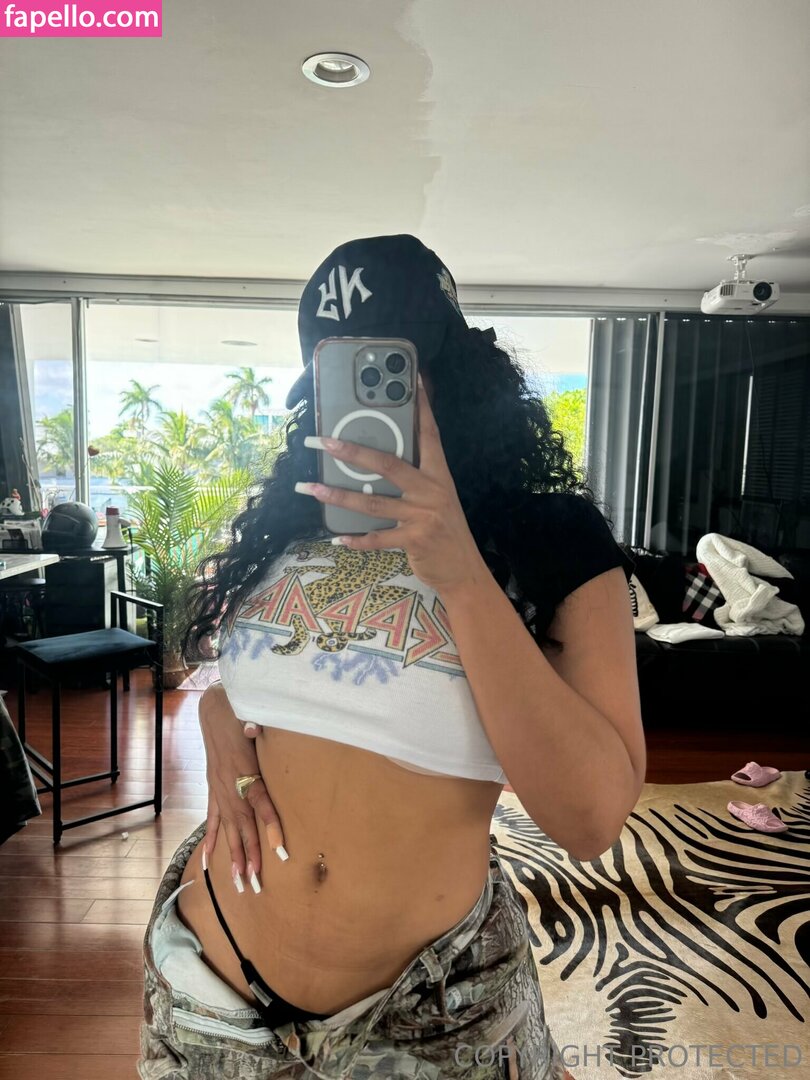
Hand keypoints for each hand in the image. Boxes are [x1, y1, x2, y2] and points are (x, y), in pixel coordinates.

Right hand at [198, 683, 286, 880]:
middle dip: (250, 857)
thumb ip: (255, 726)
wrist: (216, 711)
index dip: (270, 827)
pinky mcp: (214, 790)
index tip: (281, 852)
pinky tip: (209, 862)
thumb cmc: (242, 715)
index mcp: (245, 771)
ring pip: (229, 830)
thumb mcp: (251, 720)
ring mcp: (220, 791)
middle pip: (244, 827)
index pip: (260, 804)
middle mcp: (231, 786)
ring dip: (234, 857)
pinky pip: (213, 820)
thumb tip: (254, 727)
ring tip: (238, 884)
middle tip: (256, 886)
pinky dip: (212, 841)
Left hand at [297, 377, 487, 593]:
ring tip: (310, 488)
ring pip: (373, 501)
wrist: (464, 571)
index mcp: (438, 474)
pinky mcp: (415, 540)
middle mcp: (432, 489)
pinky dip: (357, 539)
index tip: (411, 378)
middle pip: (387, 463)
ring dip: (338, 495)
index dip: (420, 405)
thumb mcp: (437, 498)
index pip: (429, 433)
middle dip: (351, 450)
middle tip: (322, 441)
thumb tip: (375, 461)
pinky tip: (338, 537)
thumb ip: (414, 479)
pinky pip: (378, 538)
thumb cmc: (445, 531)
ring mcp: (424, 515)